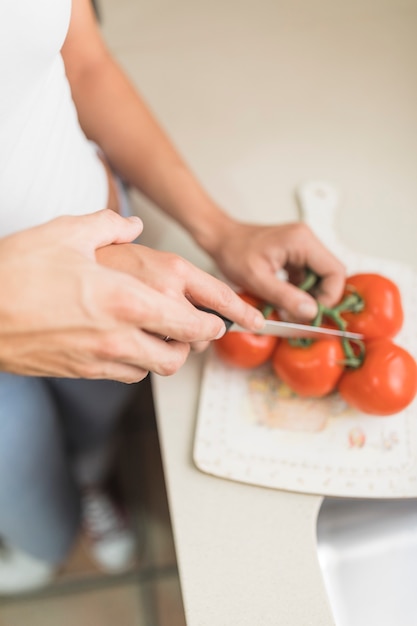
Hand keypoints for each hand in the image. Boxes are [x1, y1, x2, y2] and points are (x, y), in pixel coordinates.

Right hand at [0, 211, 262, 381]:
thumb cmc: (17, 271)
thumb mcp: (66, 233)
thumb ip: (108, 225)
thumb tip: (130, 223)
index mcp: (127, 299)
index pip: (191, 321)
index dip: (215, 323)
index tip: (223, 319)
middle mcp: (120, 336)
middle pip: (179, 355)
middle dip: (194, 344)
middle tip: (194, 328)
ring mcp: (100, 359)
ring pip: (154, 370)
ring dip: (165, 353)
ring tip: (160, 333)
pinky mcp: (82, 372)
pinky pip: (125, 375)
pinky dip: (136, 363)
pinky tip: (126, 342)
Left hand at [206, 219, 345, 320]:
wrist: (220, 239)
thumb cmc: (234, 253)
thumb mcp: (258, 280)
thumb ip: (286, 297)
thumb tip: (312, 312)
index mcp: (302, 241)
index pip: (335, 271)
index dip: (329, 297)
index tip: (312, 314)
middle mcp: (307, 239)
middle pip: (331, 274)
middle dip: (320, 298)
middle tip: (301, 316)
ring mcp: (303, 246)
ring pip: (321, 277)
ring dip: (310, 296)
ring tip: (292, 310)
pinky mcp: (296, 254)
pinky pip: (308, 275)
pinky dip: (301, 291)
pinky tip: (286, 301)